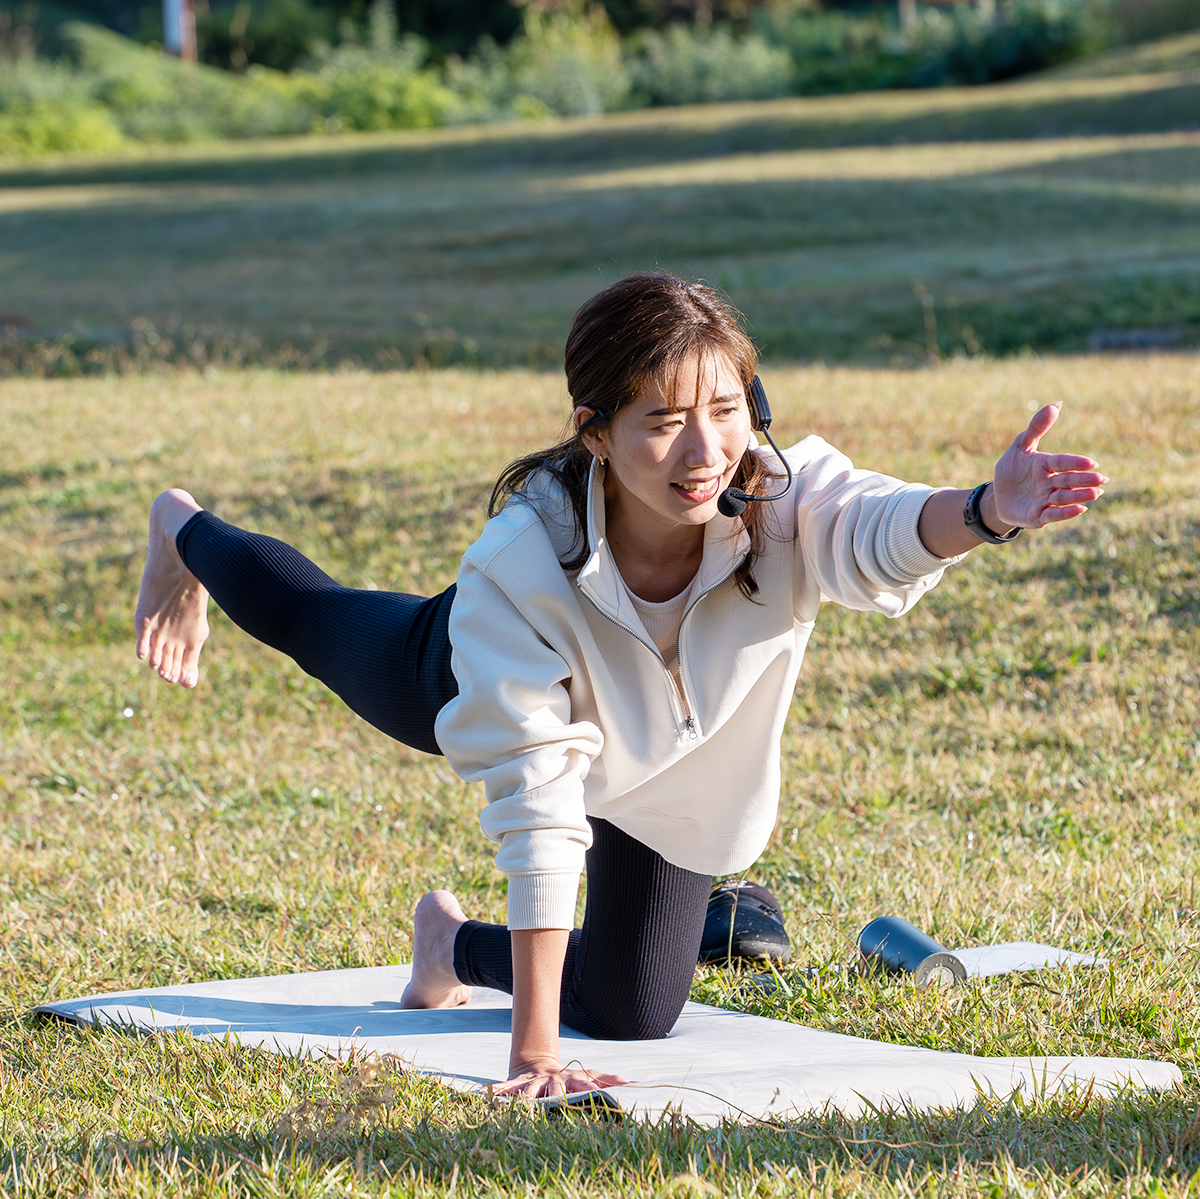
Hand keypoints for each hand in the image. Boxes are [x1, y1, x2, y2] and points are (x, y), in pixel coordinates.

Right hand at [490, 1056, 627, 1099]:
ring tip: (517, 1104)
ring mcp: (533, 1082)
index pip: (580, 1083)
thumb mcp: (586, 1074)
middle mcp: (551, 1081)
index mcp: (569, 1079)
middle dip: (554, 1098)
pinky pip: (504, 1088)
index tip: (590, 1097)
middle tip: (554, 1105)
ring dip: (522, 1099)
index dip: (586, 1089)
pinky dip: (494, 1091)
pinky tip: (480, 1094)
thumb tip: (630, 1082)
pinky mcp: (517, 1084)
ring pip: (527, 1092)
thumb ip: (606, 1079)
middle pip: (553, 1090)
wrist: (538, 1063)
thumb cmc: (567, 1077)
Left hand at [991, 403, 1106, 529]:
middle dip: (1084, 480)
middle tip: (1100, 479)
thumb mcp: (1020, 447)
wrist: (997, 495)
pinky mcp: (1038, 516)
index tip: (1091, 463)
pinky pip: (1053, 515)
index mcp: (1047, 465)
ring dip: (1079, 496)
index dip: (1076, 463)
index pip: (1063, 462)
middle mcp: (1050, 483)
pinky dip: (1065, 513)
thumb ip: (1036, 428)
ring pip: (1064, 498)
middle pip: (1068, 480)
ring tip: (1095, 494)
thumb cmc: (1012, 469)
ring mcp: (1045, 500)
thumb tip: (1056, 405)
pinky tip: (1080, 509)